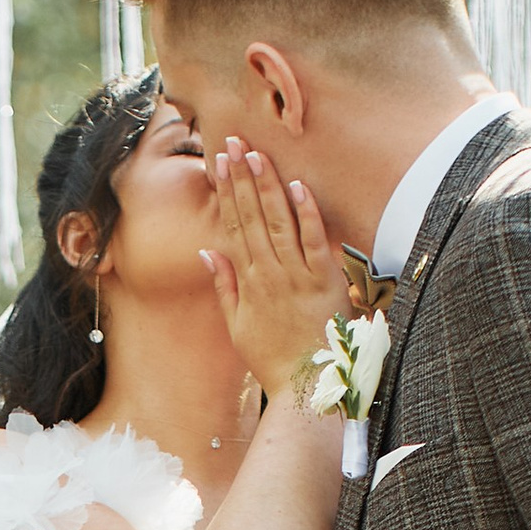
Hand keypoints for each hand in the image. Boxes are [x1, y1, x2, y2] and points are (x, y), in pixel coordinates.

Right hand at [201, 147, 352, 395]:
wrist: (306, 386)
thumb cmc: (272, 359)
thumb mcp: (238, 327)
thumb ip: (224, 287)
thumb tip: (207, 252)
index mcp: (247, 283)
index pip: (233, 226)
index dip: (227, 192)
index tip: (220, 163)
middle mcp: (268, 274)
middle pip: (252, 216)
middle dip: (242, 177)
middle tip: (234, 143)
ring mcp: (295, 276)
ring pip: (278, 222)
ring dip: (268, 186)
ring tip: (258, 155)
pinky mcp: (323, 281)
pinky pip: (313, 241)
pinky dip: (306, 213)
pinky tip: (297, 186)